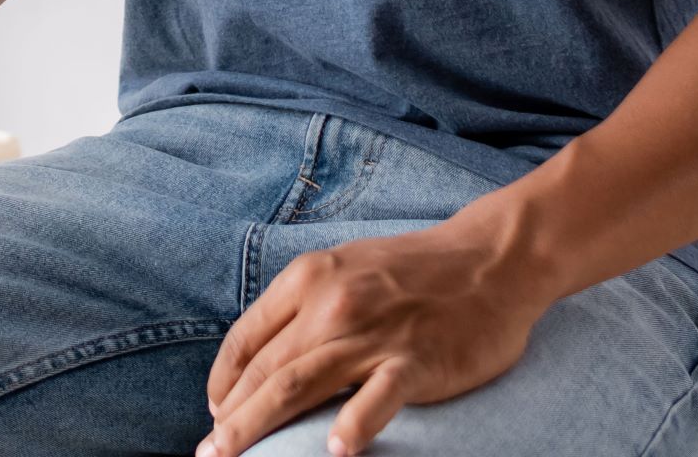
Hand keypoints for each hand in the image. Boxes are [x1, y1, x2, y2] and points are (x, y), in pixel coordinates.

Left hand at [200, 217, 544, 454]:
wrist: (488, 259)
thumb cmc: (413, 271)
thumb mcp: (344, 269)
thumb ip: (306, 307)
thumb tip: (267, 353)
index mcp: (308, 278)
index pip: (248, 337)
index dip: (223, 381)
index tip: (214, 413)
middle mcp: (331, 304)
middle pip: (266, 369)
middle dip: (232, 417)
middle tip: (210, 455)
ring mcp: (372, 333)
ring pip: (300, 384)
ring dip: (261, 427)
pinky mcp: (416, 360)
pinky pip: (377, 397)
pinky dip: (354, 424)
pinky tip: (335, 451)